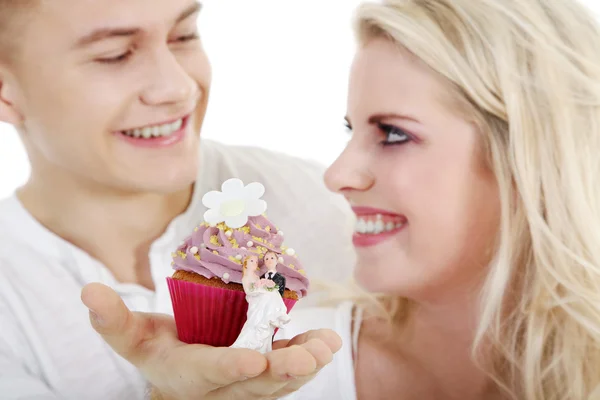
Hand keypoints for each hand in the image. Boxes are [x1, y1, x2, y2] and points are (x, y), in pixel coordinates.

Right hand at [81, 283, 341, 399]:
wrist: (181, 375)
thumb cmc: (158, 351)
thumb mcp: (133, 338)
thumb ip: (113, 319)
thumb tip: (88, 290)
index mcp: (187, 376)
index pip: (209, 374)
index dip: (229, 369)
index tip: (251, 362)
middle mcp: (222, 387)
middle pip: (255, 385)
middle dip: (281, 372)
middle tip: (305, 358)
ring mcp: (248, 384)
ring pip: (280, 382)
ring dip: (304, 364)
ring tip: (325, 347)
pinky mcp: (267, 373)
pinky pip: (290, 369)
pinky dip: (310, 355)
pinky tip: (328, 342)